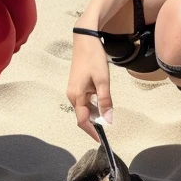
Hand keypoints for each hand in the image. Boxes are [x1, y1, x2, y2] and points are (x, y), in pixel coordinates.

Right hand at [67, 24, 112, 141]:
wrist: (85, 39)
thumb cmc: (93, 58)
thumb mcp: (103, 80)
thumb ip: (105, 101)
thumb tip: (108, 119)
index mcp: (76, 96)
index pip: (83, 120)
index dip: (92, 132)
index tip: (101, 140)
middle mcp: (71, 95)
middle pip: (83, 116)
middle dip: (94, 124)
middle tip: (108, 127)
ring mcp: (73, 89)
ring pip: (84, 108)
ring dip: (94, 114)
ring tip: (107, 114)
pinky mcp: (76, 85)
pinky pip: (84, 100)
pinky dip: (92, 105)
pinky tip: (102, 102)